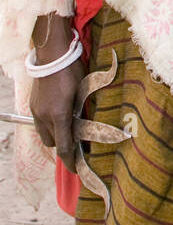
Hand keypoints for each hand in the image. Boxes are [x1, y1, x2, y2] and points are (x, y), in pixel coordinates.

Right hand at [29, 59, 86, 174]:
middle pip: (54, 144)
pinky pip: (39, 124)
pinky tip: (58, 118)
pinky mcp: (33, 105)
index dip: (71, 161)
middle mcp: (45, 116)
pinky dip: (49, 125)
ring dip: (56, 136)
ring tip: (68, 129)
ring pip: (45, 135)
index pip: (65, 147)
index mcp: (60, 115)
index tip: (77, 169)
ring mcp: (37, 111)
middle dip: (64, 146)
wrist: (52, 54)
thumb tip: (86, 128)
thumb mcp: (83, 93)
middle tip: (77, 143)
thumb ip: (82, 113)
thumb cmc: (73, 71)